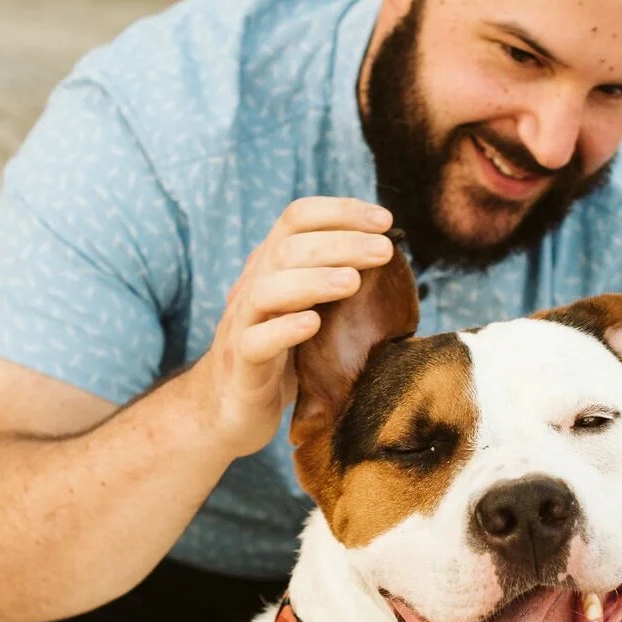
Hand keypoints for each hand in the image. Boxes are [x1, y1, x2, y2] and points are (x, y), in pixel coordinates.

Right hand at [194, 198, 393, 456]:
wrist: (229, 410)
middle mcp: (252, 287)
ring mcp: (241, 325)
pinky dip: (284, 330)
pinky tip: (313, 325)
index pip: (296, 219)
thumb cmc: (283, 358)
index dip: (339, 212)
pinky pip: (254, 342)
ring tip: (352, 282)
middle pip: (286, 249)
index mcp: (271, 267)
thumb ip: (336, 284)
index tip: (385, 220)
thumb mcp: (310, 311)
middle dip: (339, 243)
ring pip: (266, 290)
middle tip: (384, 250)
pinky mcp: (240, 365)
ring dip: (312, 281)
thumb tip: (392, 257)